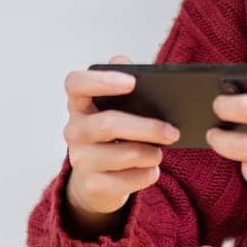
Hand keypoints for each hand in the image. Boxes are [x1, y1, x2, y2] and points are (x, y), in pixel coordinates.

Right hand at [62, 54, 180, 215]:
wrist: (96, 182)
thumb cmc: (112, 135)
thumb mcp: (114, 108)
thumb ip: (121, 81)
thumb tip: (124, 61)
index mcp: (79, 104)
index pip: (75, 84)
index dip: (101, 81)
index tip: (132, 82)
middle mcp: (74, 130)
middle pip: (108, 124)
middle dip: (146, 127)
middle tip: (172, 131)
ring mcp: (80, 160)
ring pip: (124, 154)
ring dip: (151, 153)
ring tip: (160, 151)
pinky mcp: (92, 185)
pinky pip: (128, 180)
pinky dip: (147, 174)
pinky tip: (151, 169)